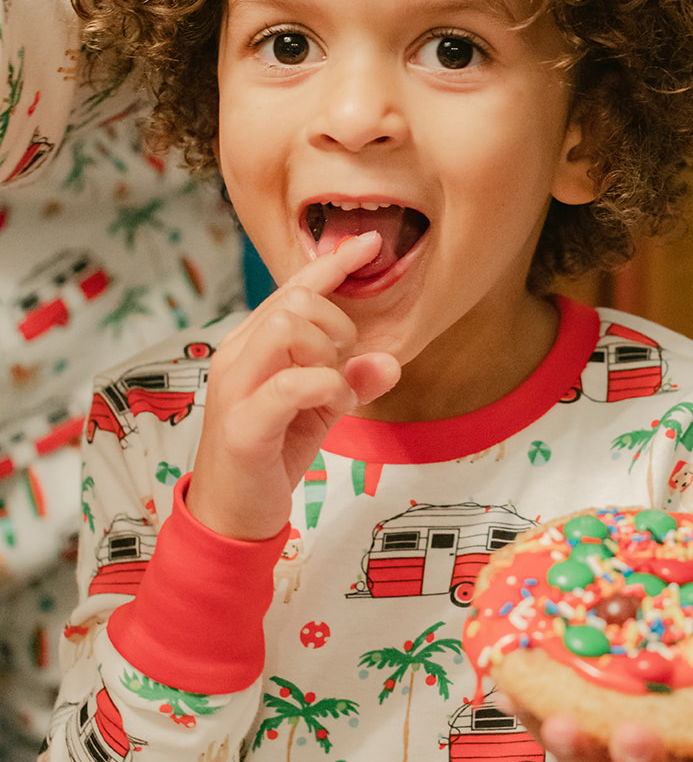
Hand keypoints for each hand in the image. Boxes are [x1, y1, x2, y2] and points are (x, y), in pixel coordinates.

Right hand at [186, 233, 399, 541]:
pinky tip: (334, 402)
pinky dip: (325, 386)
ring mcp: (234, 388)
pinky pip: (290, 384)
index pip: (292, 289)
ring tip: (333, 387)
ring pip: (287, 328)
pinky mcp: (242, 425)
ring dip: (327, 353)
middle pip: (295, 303)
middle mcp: (236, 356)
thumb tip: (390, 361)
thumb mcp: (320, 411)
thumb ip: (350, 380)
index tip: (369, 244)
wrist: (232, 517)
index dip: (331, 263)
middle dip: (336, 327)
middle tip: (342, 369)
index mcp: (251, 345)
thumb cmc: (271, 455)